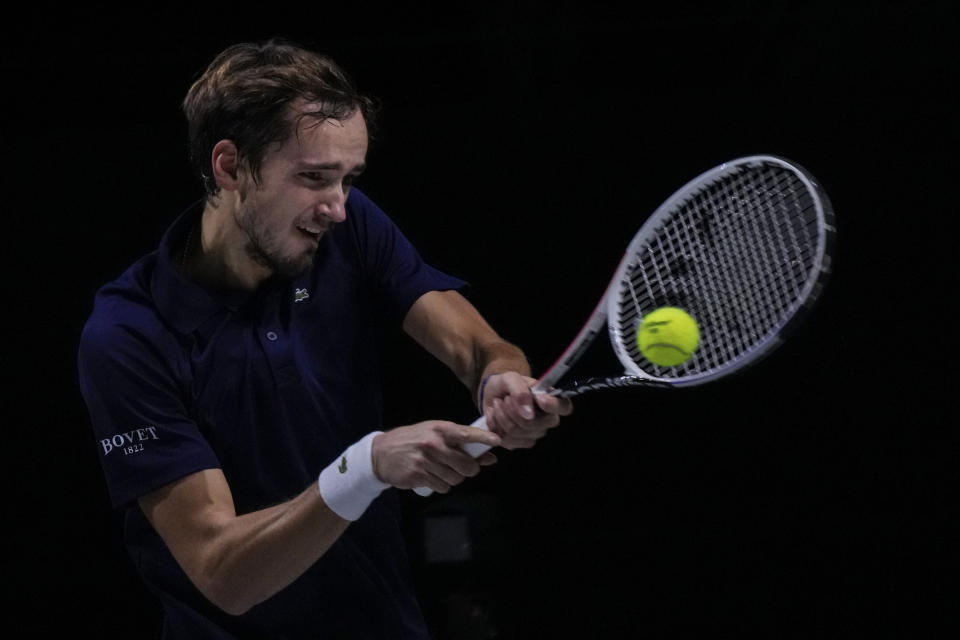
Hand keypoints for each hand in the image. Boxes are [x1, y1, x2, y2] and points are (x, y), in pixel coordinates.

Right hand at [371, 421, 500, 493]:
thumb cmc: (412, 441)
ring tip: (443, 471)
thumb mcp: (434, 435)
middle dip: (470, 469)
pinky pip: (442, 487)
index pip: (467, 433)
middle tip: (464, 468)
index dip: (484, 438)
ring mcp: (425, 460)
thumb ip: (460, 444)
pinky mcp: (418, 475)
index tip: (497, 441)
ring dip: (454, 478)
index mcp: (439, 429)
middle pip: (467, 464)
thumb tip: (489, 457)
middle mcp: (433, 443)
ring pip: (456, 478)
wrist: (381, 453)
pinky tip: (432, 477)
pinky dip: (442, 485)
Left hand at [480, 372, 572, 448]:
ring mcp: (534, 433)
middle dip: (514, 409)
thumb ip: (520, 391)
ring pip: (517, 431)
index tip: (539, 399)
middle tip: (506, 397)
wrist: (492, 394)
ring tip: (499, 403)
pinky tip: (495, 416)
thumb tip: (529, 413)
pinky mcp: (520, 442)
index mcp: (550, 400)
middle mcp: (546, 419)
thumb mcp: (510, 378)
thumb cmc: (506, 385)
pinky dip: (496, 426)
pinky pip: (507, 440)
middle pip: (535, 423)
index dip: (554, 405)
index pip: (564, 407)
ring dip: (502, 415)